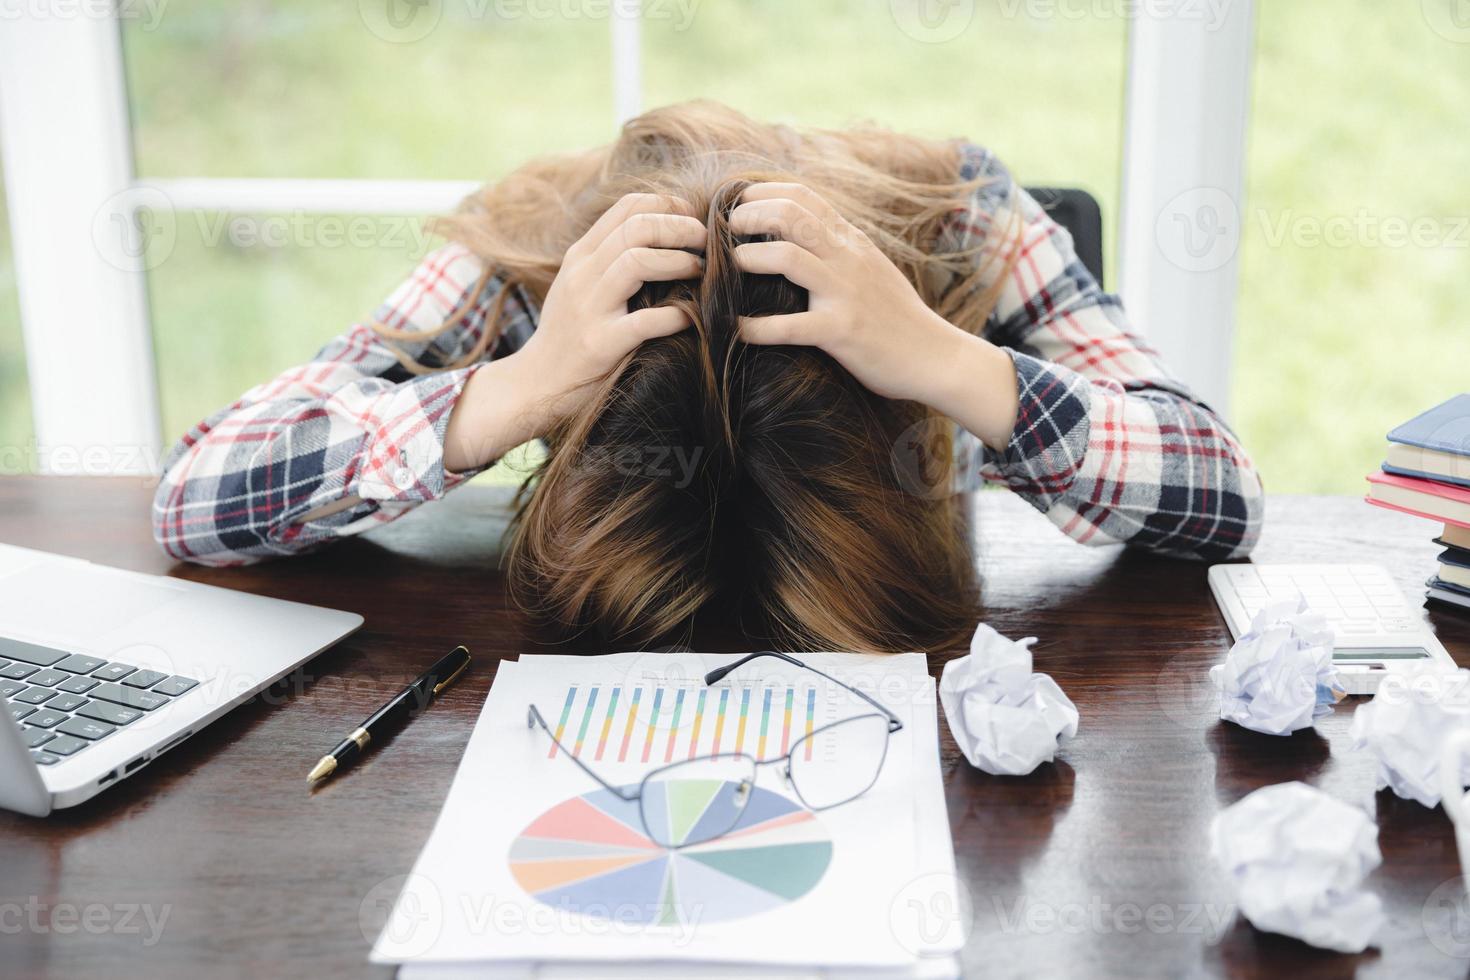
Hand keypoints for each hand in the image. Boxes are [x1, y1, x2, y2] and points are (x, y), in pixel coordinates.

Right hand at [445, 194, 703, 470]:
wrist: (535, 383)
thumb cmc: (569, 334)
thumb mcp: (581, 286)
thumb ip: (611, 261)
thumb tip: (666, 238)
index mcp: (581, 256)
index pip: (626, 208)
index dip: (667, 205)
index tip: (692, 217)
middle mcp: (582, 274)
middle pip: (637, 228)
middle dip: (680, 228)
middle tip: (706, 241)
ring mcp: (589, 308)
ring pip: (637, 261)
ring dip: (679, 261)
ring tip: (700, 271)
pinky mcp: (600, 344)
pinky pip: (646, 321)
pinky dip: (675, 316)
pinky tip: (689, 317)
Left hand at [730, 183, 1019, 449]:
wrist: (936, 356)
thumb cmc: (898, 317)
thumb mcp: (871, 268)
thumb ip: (838, 249)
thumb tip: (798, 236)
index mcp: (852, 241)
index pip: (803, 196)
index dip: (762, 193)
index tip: (735, 205)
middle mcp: (848, 258)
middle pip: (790, 215)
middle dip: (747, 217)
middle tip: (722, 232)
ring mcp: (845, 293)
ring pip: (788, 256)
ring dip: (748, 258)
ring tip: (728, 268)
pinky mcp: (842, 331)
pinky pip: (791, 326)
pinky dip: (758, 327)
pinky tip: (739, 331)